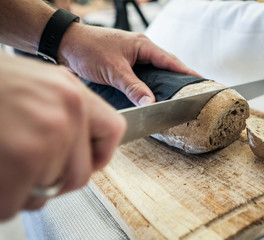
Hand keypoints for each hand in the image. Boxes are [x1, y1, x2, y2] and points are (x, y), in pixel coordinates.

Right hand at [0, 53, 125, 219]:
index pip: (113, 130)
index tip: (86, 163)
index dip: (99, 155)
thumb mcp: (35, 85)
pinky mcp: (25, 155)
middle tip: (30, 173)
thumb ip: (60, 113)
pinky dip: (6, 199)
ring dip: (25, 188)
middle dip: (54, 181)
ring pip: (50, 189)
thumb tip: (74, 146)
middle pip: (80, 173)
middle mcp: (67, 108)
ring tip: (5, 164)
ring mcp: (48, 132)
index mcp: (70, 91)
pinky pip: (20, 200)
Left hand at [58, 24, 201, 105]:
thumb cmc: (88, 49)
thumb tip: (151, 104)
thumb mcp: (114, 70)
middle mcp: (140, 50)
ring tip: (176, 96)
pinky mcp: (124, 65)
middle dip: (179, 78)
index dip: (187, 72)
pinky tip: (151, 95)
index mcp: (143, 46)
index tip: (201, 81)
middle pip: (166, 66)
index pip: (171, 61)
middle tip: (191, 91)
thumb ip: (133, 88)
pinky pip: (142, 76)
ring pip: (154, 72)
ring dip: (163, 82)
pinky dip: (149, 85)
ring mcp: (132, 57)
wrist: (66, 44)